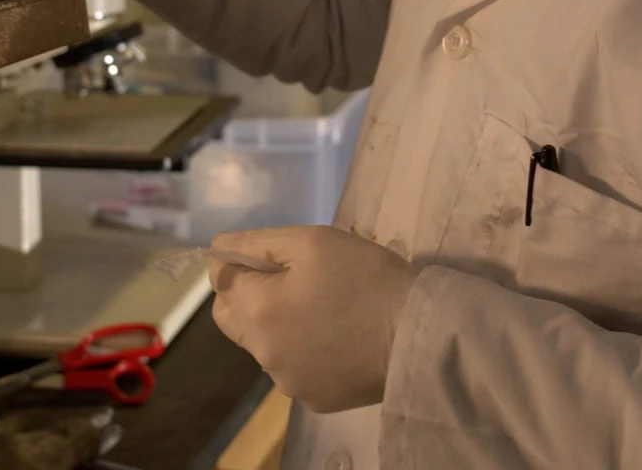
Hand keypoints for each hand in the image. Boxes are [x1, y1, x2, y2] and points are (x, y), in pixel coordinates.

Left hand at [208, 225, 418, 413]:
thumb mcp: (312, 241)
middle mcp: (262, 353)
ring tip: (321, 309)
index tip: (268, 256)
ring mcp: (287, 382)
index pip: (220, 279)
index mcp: (257, 310)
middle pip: (231, 317)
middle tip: (289, 280)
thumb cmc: (366, 278)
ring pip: (262, 344)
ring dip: (275, 324)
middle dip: (248, 294)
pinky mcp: (313, 399)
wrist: (420, 336)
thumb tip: (220, 247)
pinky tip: (335, 338)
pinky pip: (291, 368)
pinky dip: (301, 351)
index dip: (238, 261)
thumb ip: (257, 242)